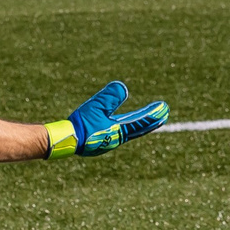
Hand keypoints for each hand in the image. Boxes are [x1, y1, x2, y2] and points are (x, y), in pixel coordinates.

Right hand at [46, 81, 170, 156]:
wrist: (66, 140)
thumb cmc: (80, 124)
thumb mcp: (95, 106)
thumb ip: (110, 97)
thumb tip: (123, 87)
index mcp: (118, 130)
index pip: (140, 121)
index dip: (153, 114)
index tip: (164, 108)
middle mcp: (117, 137)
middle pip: (139, 129)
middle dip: (152, 121)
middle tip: (164, 114)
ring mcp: (110, 141)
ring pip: (131, 132)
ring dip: (142, 125)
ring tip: (150, 121)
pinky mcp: (101, 142)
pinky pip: (120, 133)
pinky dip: (129, 128)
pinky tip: (123, 127)